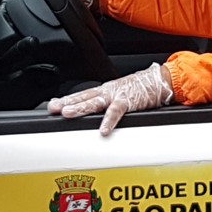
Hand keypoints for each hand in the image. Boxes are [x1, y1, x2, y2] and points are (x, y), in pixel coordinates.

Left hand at [46, 62, 173, 135]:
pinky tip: (102, 130)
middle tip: (53, 108)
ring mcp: (116, 96)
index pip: (81, 95)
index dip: (66, 100)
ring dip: (81, 108)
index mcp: (104, 91)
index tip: (52, 106)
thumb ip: (107, 105)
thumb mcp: (119, 96)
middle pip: (83, 97)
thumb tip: (94, 114)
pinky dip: (109, 121)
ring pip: (95, 102)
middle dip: (67, 103)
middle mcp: (107, 92)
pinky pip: (116, 112)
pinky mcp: (128, 102)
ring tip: (68, 114)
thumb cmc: (142, 90)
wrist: (159, 81)